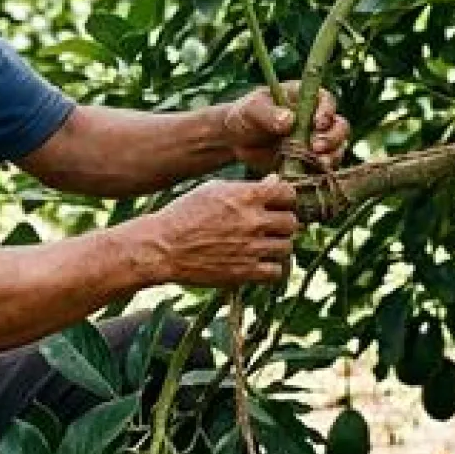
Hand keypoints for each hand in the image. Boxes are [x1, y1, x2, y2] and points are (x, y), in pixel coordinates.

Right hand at [146, 176, 298, 286]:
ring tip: (262, 245)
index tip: (276, 205)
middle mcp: (253, 221)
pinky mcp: (245, 272)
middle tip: (270, 227)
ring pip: (286, 247)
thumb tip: (274, 181)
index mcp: (246, 196)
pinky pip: (276, 271)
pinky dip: (271, 268)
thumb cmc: (184, 214)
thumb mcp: (213, 191)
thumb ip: (247, 188)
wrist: (162, 247)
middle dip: (282, 224)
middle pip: (291, 222)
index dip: (285, 199)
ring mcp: (250, 248)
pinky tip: (258, 262)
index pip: (288, 194)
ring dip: (277, 246)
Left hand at [223, 82, 351, 174]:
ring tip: (318, 163)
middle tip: (316, 147)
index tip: (317, 123)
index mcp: (305, 98)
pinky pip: (323, 168)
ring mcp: (314, 141)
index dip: (327, 112)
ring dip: (332, 156)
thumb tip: (289, 120)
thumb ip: (268, 113)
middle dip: (333, 138)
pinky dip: (321, 172)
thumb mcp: (251, 109)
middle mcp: (315, 119)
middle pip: (339, 126)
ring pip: (337, 148)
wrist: (235, 140)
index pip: (327, 101)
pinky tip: (310, 174)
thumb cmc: (244, 116)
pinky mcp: (309, 161)